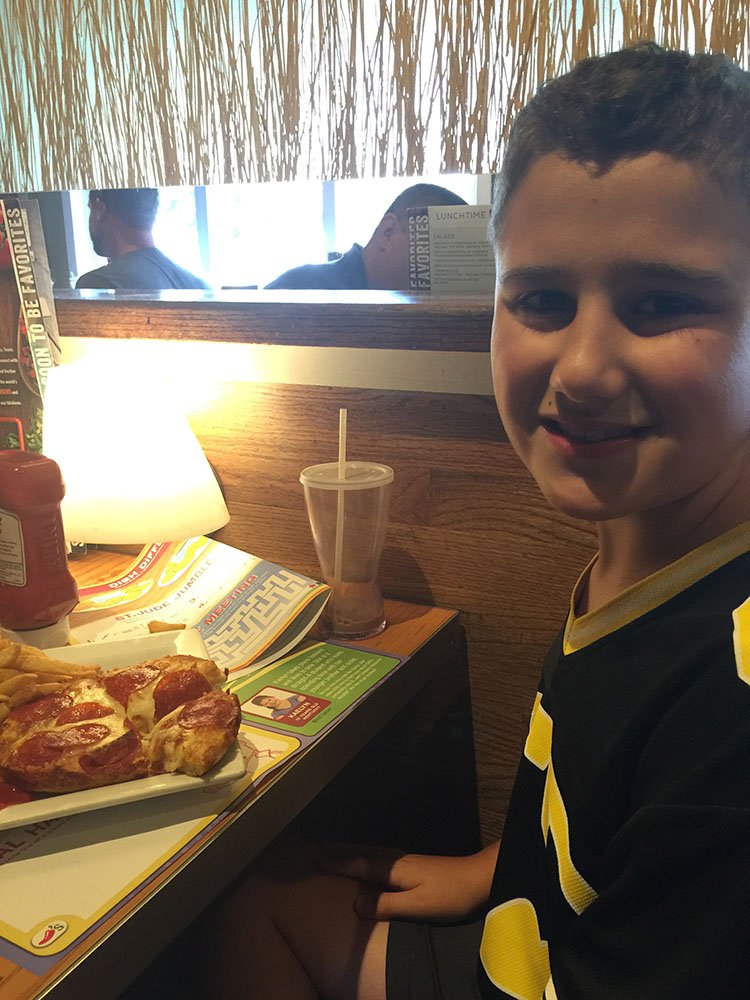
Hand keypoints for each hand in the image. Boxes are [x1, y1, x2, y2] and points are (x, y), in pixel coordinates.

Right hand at [319, 841, 498, 922]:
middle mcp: (398, 861)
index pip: (359, 866)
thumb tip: (355, 903)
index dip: (338, 864)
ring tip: (335, 852)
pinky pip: (381, 860)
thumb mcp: (417, 906)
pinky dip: (367, 859)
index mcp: (395, 869)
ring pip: (372, 855)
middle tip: (317, 849)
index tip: (316, 859)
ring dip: (352, 854)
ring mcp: (407, 862)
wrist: (479, 879)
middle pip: (362, 855)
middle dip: (340, 853)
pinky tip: (368, 864)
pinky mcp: (414, 867)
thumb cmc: (450, 895)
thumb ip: (386, 905)